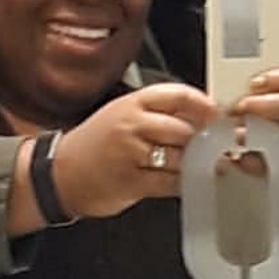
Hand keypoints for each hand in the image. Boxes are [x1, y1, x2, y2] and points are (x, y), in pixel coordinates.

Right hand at [48, 82, 218, 219]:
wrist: (60, 173)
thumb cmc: (94, 145)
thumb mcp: (121, 115)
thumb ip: (156, 113)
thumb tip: (200, 117)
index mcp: (132, 103)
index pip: (178, 95)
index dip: (204, 105)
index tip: (218, 116)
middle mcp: (132, 124)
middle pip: (185, 129)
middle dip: (204, 140)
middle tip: (217, 146)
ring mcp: (131, 153)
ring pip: (181, 157)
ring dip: (198, 164)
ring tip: (207, 165)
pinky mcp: (132, 181)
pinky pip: (171, 182)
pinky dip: (185, 184)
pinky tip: (189, 182)